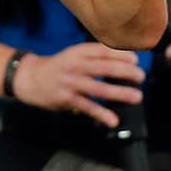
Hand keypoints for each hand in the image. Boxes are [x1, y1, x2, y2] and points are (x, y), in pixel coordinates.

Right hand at [13, 42, 144, 127]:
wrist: (30, 78)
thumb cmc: (58, 66)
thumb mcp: (73, 55)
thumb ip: (93, 56)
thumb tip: (122, 60)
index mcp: (78, 52)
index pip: (102, 50)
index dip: (120, 54)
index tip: (136, 59)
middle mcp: (76, 66)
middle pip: (104, 67)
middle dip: (125, 71)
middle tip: (141, 77)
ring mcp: (71, 83)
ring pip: (99, 88)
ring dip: (120, 93)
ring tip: (136, 96)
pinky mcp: (67, 99)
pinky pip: (87, 107)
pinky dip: (102, 114)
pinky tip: (113, 120)